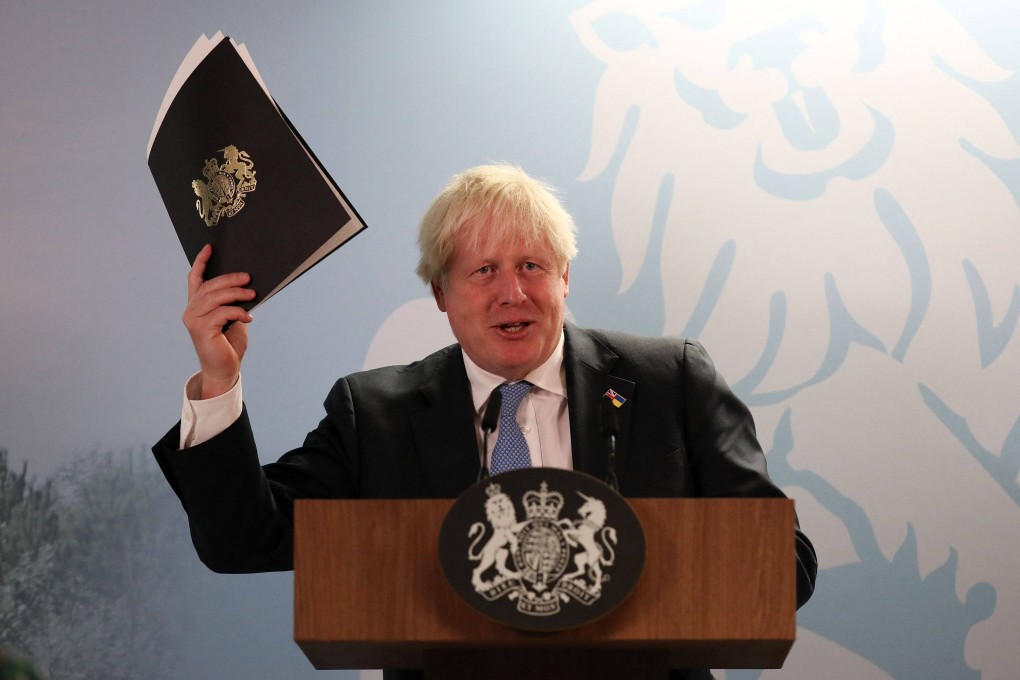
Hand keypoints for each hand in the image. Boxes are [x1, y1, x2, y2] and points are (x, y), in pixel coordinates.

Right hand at [182, 244, 255, 398]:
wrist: (225, 370)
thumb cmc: (229, 344)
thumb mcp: (233, 319)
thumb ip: (232, 303)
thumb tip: (246, 285)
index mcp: (197, 306)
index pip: (195, 279)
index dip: (201, 262)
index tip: (210, 247)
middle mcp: (191, 311)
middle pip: (209, 286)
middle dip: (230, 279)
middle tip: (248, 277)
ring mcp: (194, 320)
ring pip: (215, 297)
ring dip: (236, 293)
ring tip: (252, 294)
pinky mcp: (201, 330)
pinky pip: (222, 313)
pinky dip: (237, 311)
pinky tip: (248, 316)